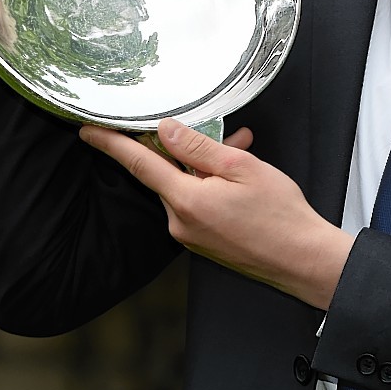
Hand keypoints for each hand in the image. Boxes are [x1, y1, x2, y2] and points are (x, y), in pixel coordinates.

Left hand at [79, 118, 354, 309]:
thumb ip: (197, 147)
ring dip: (204, 168)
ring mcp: (190, 236)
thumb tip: (164, 130)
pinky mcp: (203, 243)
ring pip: (185, 188)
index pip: (139, 164)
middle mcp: (179, 222)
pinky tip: (238, 180)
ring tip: (241, 151)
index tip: (87, 130)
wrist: (302, 259)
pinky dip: (210, 186)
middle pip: (165, 174)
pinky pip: (196, 204)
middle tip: (219, 132)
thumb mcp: (240, 167)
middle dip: (184, 148)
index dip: (111, 144)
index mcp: (185, 201)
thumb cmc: (279, 214)